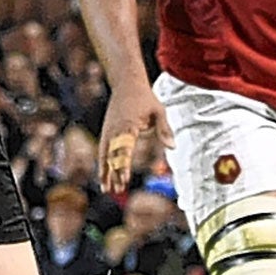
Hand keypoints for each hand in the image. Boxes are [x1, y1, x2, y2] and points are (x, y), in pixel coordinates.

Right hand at [98, 82, 172, 196]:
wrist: (127, 84)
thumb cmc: (145, 99)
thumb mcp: (159, 111)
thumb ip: (165, 130)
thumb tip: (173, 147)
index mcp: (127, 126)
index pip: (124, 150)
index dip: (123, 165)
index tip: (124, 179)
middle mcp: (114, 130)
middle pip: (112, 155)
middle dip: (115, 173)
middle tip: (118, 190)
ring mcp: (108, 131)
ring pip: (104, 155)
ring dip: (105, 172)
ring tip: (106, 189)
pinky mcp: (106, 131)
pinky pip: (103, 150)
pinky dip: (102, 163)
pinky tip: (103, 176)